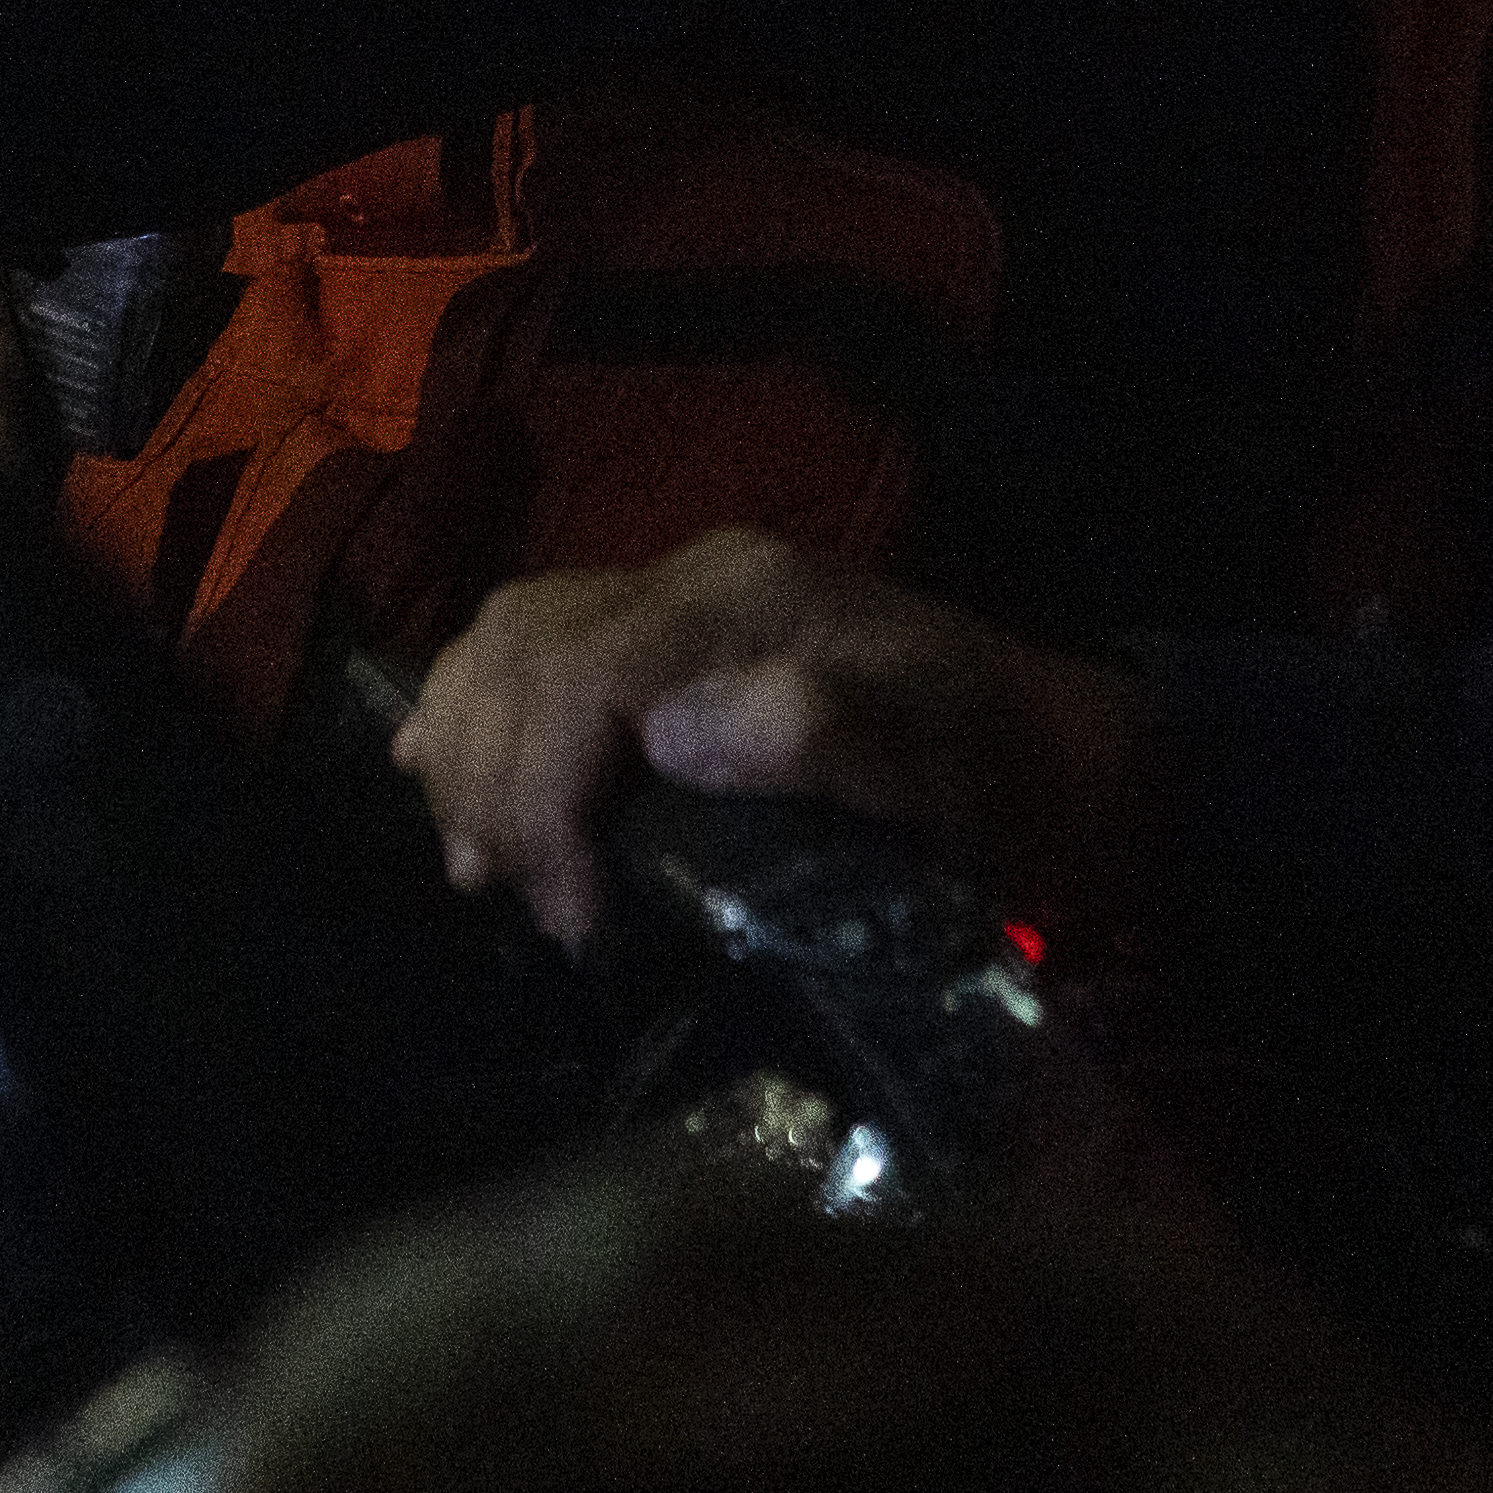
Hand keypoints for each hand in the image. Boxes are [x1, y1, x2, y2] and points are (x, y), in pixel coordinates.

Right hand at [399, 529, 1139, 947]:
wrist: (1053, 750)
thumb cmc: (1000, 777)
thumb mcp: (947, 769)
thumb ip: (829, 735)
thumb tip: (670, 732)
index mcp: (747, 600)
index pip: (580, 670)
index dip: (541, 794)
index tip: (570, 914)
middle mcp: (695, 578)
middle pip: (526, 653)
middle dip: (495, 786)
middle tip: (518, 903)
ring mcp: (674, 598)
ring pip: (510, 639)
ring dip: (470, 749)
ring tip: (477, 862)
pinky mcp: (665, 635)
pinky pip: (528, 642)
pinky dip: (474, 707)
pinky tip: (439, 767)